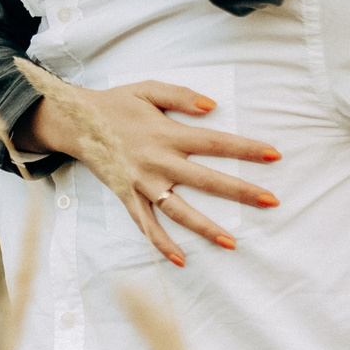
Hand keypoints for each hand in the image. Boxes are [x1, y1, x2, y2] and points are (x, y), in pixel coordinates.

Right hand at [24, 81, 280, 264]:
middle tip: (272, 201)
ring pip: (178, 211)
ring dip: (206, 228)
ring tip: (233, 242)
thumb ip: (181, 96)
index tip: (274, 154)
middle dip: (240, 191)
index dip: (245, 148)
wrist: (75, 122)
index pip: (214, 142)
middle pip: (205, 180)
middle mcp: (156, 162)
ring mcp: (141, 183)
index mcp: (166, 133)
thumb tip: (213, 106)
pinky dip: (161, 244)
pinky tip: (182, 260)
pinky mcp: (127, 197)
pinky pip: (146, 225)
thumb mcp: (147, 89)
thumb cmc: (116, 104)